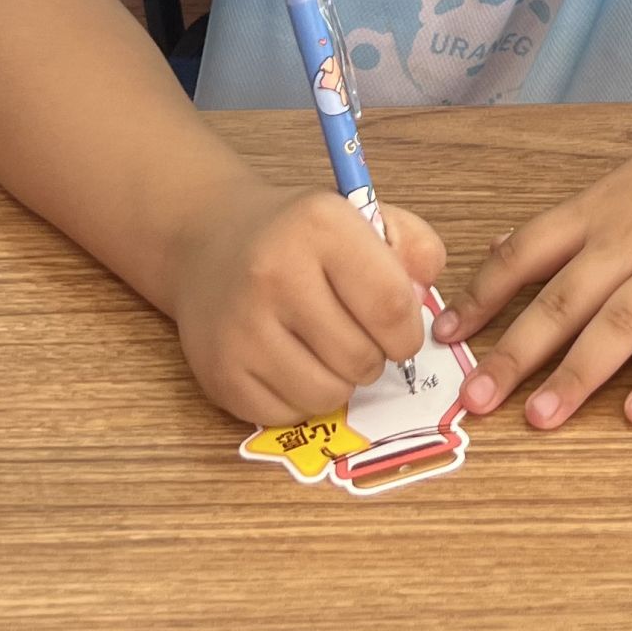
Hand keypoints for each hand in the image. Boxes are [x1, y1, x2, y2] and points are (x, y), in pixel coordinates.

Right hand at [164, 179, 445, 425]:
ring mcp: (242, 328)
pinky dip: (300, 399)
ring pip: (328, 396)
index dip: (408, 331)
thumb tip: (423, 299)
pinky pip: (288, 414)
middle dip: (374, 357)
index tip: (399, 331)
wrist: (208, 243)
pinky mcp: (220, 372)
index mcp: (320, 226)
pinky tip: (291, 363)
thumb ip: (414, 249)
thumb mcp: (362, 215)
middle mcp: (274, 274)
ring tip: (325, 350)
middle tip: (356, 336)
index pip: (391, 306)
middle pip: (361, 358)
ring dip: (340, 382)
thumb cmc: (297, 236)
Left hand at [437, 119, 631, 429]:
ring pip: (619, 324)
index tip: (447, 338)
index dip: (482, 297)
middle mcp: (630, 240)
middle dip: (516, 353)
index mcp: (598, 213)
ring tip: (542, 418)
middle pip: (563, 300)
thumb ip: (565, 224)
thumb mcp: (622, 183)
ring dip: (577, 374)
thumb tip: (497, 248)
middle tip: (478, 400)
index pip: (524, 254)